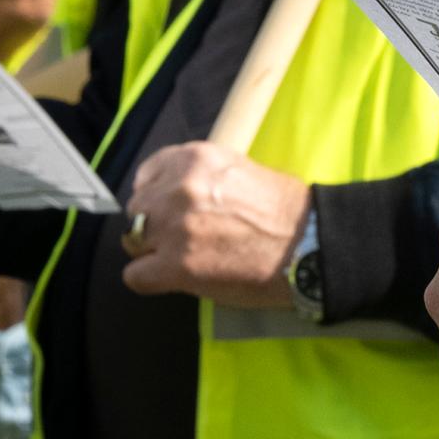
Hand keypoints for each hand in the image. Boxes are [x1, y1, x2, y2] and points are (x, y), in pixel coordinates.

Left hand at [119, 143, 310, 305]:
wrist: (308, 244)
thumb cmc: (283, 209)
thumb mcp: (237, 170)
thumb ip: (199, 178)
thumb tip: (171, 195)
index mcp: (195, 158)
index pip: (147, 174)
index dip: (157, 195)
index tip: (172, 208)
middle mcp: (179, 187)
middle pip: (137, 209)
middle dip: (154, 224)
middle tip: (181, 238)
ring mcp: (174, 228)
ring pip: (130, 240)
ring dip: (151, 250)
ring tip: (179, 258)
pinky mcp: (176, 267)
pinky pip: (136, 275)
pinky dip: (151, 280)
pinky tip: (174, 279)